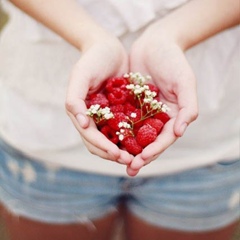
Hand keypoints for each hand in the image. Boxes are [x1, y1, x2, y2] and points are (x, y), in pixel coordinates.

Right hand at [66, 30, 132, 164]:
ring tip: (138, 157)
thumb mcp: (81, 75)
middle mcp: (92, 118)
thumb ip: (75, 99)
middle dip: (114, 154)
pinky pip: (125, 128)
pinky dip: (132, 137)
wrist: (108, 48)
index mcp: (80, 113)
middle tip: (131, 161)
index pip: (90, 137)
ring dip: (123, 150)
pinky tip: (143, 142)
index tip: (118, 155)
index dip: (103, 147)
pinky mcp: (118, 111)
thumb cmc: (92, 59)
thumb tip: (82, 123)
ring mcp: (105, 116)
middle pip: (100, 144)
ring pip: (113, 140)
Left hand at [127, 25, 197, 175]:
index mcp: (173, 116)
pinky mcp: (129, 105)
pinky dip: (115, 130)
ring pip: (133, 135)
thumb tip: (181, 131)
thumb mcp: (185, 81)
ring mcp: (143, 112)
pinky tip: (106, 138)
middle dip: (139, 156)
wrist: (154, 43)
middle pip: (148, 142)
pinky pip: (121, 120)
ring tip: (115, 159)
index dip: (154, 150)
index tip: (142, 158)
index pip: (164, 139)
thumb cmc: (173, 60)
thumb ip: (188, 106)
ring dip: (126, 148)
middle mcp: (157, 117)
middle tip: (129, 168)